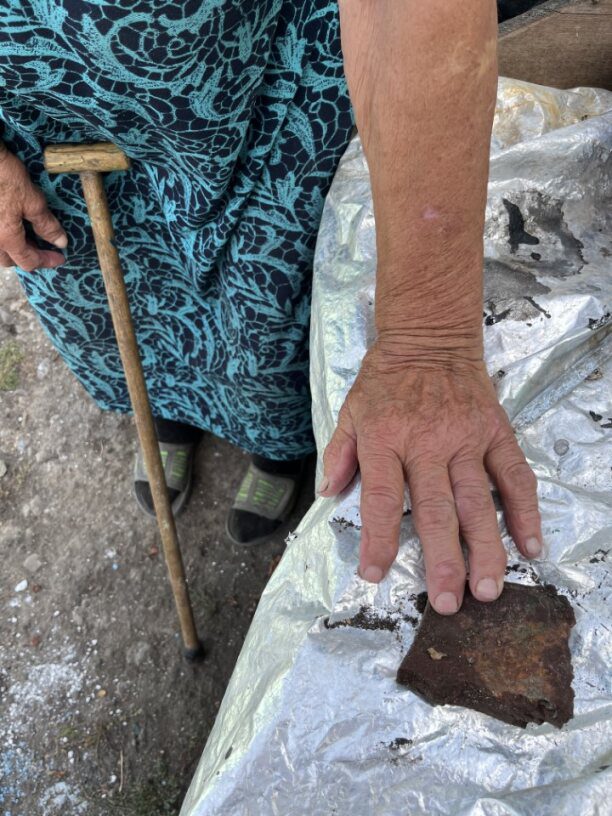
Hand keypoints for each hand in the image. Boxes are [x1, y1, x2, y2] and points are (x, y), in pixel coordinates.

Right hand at [0, 143, 66, 270]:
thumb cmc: (4, 176)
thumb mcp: (32, 200)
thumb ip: (46, 225)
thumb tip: (60, 242)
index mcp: (5, 238)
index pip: (29, 261)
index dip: (47, 260)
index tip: (60, 257)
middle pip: (9, 260)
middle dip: (26, 256)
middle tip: (42, 246)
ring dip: (10, 248)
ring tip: (25, 236)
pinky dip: (1, 236)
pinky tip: (7, 224)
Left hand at [319, 342, 542, 613]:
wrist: (429, 337)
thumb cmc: (386, 378)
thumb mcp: (350, 409)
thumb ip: (340, 453)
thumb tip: (327, 494)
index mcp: (385, 440)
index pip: (381, 499)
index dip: (378, 541)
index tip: (376, 575)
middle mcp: (427, 444)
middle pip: (435, 510)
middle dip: (442, 561)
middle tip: (448, 603)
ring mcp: (466, 439)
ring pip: (478, 501)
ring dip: (486, 549)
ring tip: (489, 588)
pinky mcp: (495, 432)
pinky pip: (514, 476)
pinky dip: (525, 510)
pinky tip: (530, 544)